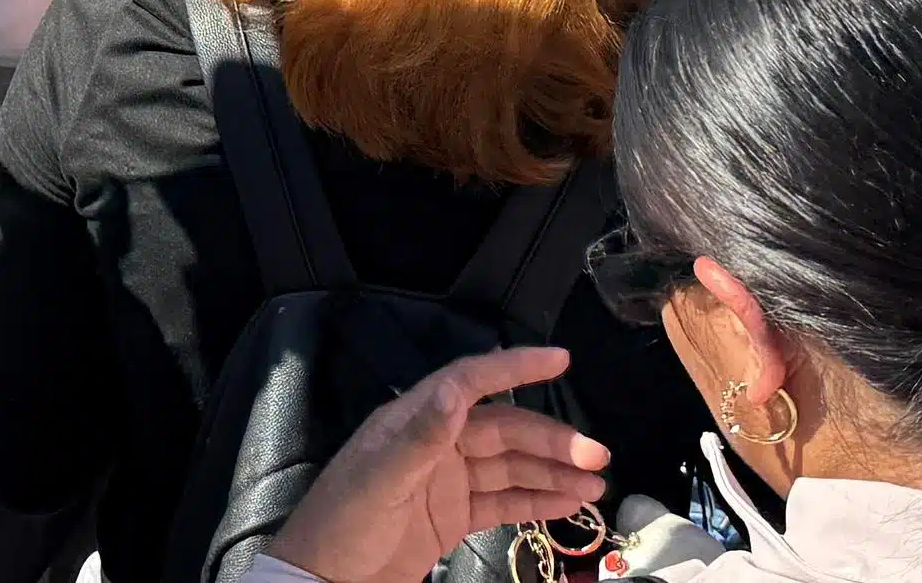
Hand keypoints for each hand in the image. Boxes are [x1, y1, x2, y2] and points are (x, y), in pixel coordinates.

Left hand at [267, 345, 610, 582]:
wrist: (324, 580)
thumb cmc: (342, 523)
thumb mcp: (378, 479)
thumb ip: (420, 436)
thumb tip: (454, 389)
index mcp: (413, 421)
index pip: (471, 382)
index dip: (515, 367)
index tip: (560, 360)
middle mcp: (435, 444)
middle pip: (503, 431)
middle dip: (551, 440)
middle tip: (597, 455)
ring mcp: (446, 481)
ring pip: (510, 467)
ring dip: (553, 472)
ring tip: (596, 483)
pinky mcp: (453, 516)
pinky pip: (503, 502)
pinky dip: (537, 501)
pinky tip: (568, 503)